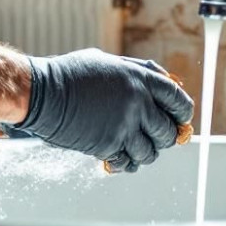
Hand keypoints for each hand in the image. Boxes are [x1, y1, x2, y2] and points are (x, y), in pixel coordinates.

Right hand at [13, 49, 193, 171]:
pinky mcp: (108, 145)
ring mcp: (123, 126)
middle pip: (168, 131)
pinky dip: (125, 163)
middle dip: (163, 137)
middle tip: (152, 136)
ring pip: (150, 152)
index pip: (178, 101)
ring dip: (143, 152)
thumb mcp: (107, 62)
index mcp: (139, 79)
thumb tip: (164, 80)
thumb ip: (137, 71)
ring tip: (130, 146)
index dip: (183, 114)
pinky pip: (128, 163)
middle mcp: (137, 103)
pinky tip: (116, 155)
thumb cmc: (70, 74)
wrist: (42, 93)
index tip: (180, 120)